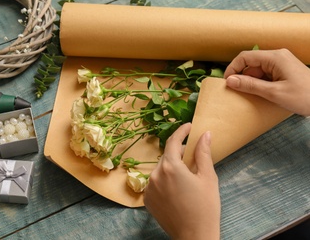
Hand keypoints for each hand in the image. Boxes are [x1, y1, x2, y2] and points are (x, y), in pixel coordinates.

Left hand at [144, 123, 219, 239]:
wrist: (194, 235)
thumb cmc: (205, 207)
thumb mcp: (207, 178)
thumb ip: (203, 153)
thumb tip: (205, 134)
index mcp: (170, 167)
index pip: (173, 141)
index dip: (181, 131)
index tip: (189, 126)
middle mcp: (155, 175)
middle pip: (167, 156)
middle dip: (179, 152)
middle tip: (192, 154)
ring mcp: (149, 188)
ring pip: (160, 169)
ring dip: (171, 167)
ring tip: (186, 174)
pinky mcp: (147, 199)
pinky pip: (155, 182)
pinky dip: (165, 179)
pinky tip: (177, 188)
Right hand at [224, 49, 309, 115]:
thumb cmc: (304, 96)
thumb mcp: (273, 93)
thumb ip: (250, 85)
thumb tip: (230, 81)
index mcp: (275, 57)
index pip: (245, 57)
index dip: (233, 68)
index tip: (227, 83)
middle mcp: (277, 57)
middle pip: (251, 63)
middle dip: (241, 76)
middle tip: (236, 92)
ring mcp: (281, 63)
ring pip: (257, 70)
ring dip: (251, 81)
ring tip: (249, 95)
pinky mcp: (284, 71)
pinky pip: (265, 74)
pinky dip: (259, 83)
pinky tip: (260, 94)